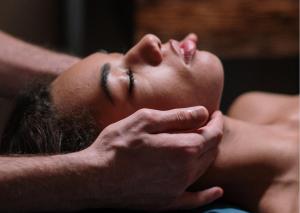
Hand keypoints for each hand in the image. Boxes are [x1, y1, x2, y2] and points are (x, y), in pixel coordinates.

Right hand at [82, 106, 223, 210]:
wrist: (95, 177)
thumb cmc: (118, 145)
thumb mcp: (146, 120)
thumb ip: (178, 117)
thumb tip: (203, 112)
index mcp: (183, 148)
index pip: (212, 134)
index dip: (216, 122)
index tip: (215, 114)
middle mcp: (186, 171)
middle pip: (210, 151)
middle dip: (213, 136)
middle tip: (209, 125)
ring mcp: (177, 189)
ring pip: (203, 169)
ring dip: (207, 155)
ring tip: (203, 143)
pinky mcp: (167, 202)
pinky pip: (195, 200)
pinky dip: (208, 195)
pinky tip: (216, 192)